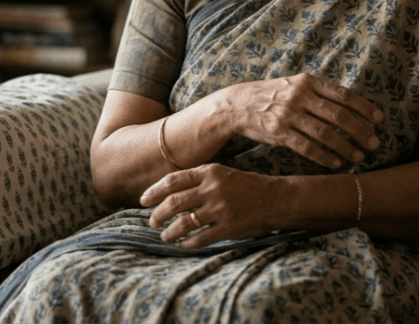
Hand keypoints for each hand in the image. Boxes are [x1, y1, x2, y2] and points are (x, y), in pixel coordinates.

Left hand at [140, 164, 282, 247]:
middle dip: (157, 214)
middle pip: (174, 202)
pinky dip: (188, 243)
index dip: (154, 191)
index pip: (173, 181)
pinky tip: (183, 245)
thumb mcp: (221, 173)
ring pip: (184, 222)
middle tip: (151, 221)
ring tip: (164, 236)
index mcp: (209, 172)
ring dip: (170, 231)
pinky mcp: (228, 227)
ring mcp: (220, 209)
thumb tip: (169, 193)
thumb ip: (198, 180)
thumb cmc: (245, 186)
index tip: (143, 200)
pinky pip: (200, 238)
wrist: (274, 198)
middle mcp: (212, 189)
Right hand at [229, 73, 382, 167]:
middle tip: (374, 144)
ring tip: (358, 157)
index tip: (379, 119)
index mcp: (307, 82)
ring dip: (345, 147)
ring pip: (325, 134)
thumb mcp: (294, 85)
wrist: (238, 104)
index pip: (343, 95)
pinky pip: (307, 147)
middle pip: (338, 116)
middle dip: (360, 131)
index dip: (364, 108)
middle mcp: (299, 96)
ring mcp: (288, 114)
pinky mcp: (279, 132)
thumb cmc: (272, 95)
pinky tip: (336, 163)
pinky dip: (324, 156)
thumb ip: (318, 92)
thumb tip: (349, 105)